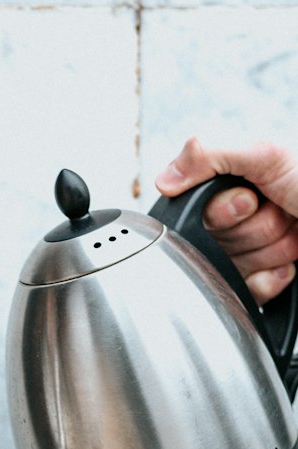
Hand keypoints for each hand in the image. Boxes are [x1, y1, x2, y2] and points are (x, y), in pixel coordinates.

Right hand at [155, 136, 297, 302]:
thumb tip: (164, 178)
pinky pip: (248, 295)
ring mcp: (255, 250)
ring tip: (294, 233)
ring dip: (268, 253)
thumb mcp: (268, 154)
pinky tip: (292, 263)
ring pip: (232, 270)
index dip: (223, 212)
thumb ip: (209, 155)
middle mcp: (242, 218)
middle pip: (213, 244)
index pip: (196, 214)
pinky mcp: (266, 279)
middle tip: (281, 211)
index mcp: (235, 184)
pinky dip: (272, 280)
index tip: (250, 198)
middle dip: (252, 231)